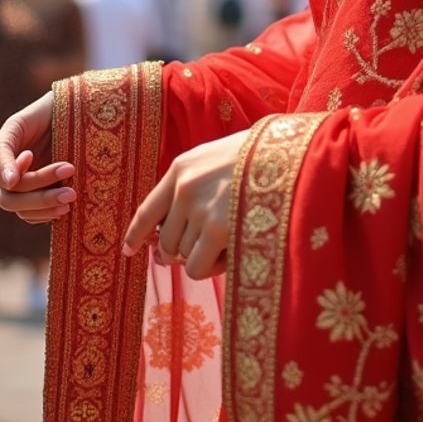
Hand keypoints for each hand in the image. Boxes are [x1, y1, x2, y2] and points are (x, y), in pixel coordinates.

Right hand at [0, 92, 76, 223]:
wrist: (80, 113)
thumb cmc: (58, 110)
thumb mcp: (37, 114)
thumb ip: (17, 140)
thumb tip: (10, 179)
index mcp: (6, 146)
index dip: (9, 163)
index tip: (29, 155)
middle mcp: (8, 170)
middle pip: (9, 195)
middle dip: (38, 189)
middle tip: (69, 175)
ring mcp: (22, 186)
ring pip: (20, 209)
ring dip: (45, 205)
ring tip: (71, 196)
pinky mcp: (37, 197)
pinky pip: (32, 216)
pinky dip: (46, 215)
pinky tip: (65, 209)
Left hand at [123, 130, 250, 280]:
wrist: (294, 153)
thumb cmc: (263, 158)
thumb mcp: (219, 160)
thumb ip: (194, 188)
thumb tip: (168, 238)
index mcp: (182, 167)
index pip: (147, 209)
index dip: (136, 234)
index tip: (128, 251)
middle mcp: (184, 188)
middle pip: (166, 240)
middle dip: (185, 249)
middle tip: (212, 246)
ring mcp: (199, 208)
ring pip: (183, 256)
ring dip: (206, 256)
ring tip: (233, 240)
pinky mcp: (217, 229)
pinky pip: (198, 267)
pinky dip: (213, 267)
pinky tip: (233, 252)